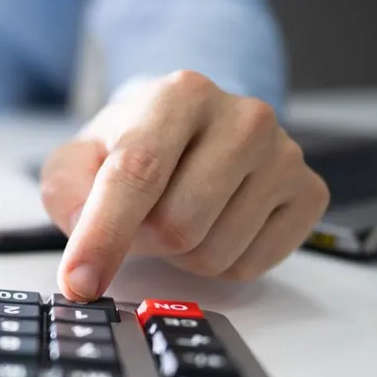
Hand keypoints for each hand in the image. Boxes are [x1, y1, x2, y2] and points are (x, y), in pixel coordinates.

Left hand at [41, 71, 329, 300]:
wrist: (190, 129)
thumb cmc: (132, 146)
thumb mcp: (79, 158)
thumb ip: (68, 191)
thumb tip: (88, 237)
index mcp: (180, 95)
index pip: (138, 174)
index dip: (103, 235)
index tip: (79, 282)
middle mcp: (243, 117)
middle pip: (177, 226)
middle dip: (142, 241)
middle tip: (138, 219)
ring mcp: (284, 155)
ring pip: (213, 253)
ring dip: (179, 254)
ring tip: (177, 213)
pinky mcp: (309, 194)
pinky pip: (249, 266)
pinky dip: (218, 263)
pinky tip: (213, 224)